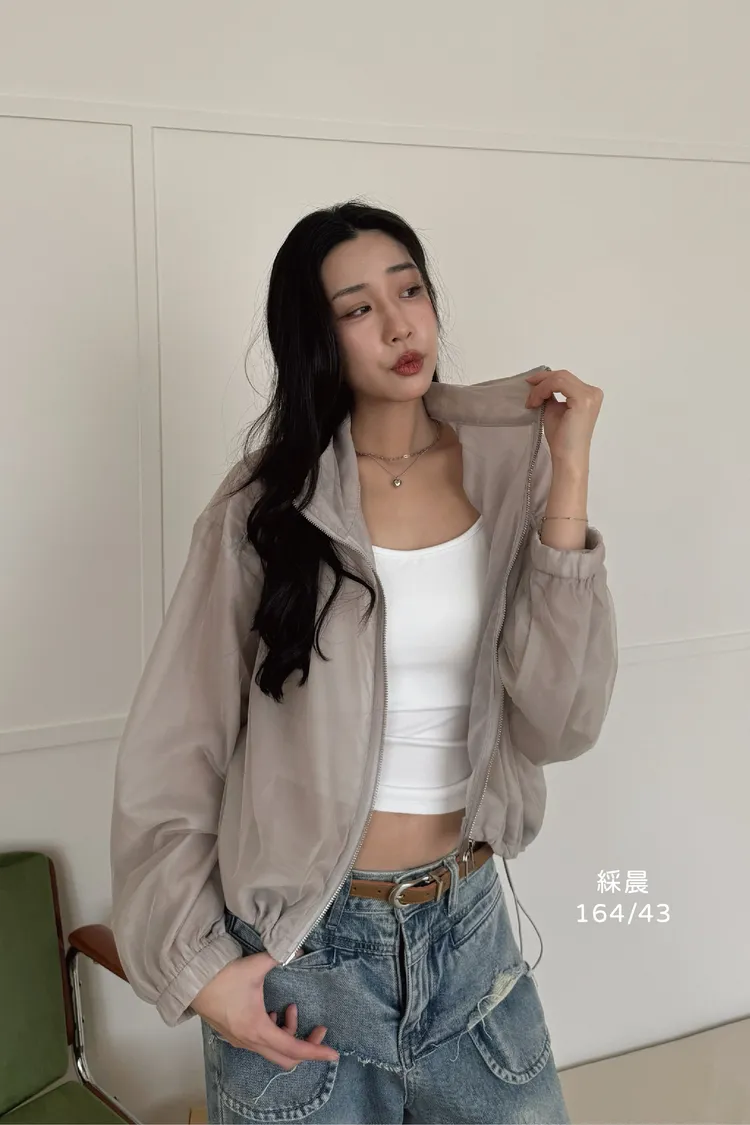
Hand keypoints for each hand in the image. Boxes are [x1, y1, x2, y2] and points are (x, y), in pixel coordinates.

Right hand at [191, 953, 338, 1069]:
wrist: (192, 982)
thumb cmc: (223, 976)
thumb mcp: (256, 965)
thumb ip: (280, 954)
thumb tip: (299, 948)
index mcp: (258, 1029)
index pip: (294, 1048)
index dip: (316, 1051)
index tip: (334, 1052)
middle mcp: (250, 1041)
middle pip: (286, 1058)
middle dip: (306, 1045)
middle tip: (317, 1028)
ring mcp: (241, 1041)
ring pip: (273, 1050)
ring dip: (287, 1034)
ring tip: (288, 1008)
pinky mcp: (234, 1035)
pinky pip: (261, 1044)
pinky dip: (273, 1032)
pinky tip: (271, 1013)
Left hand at [525, 369, 602, 464]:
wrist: (567, 457)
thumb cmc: (561, 439)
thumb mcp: (554, 409)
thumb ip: (552, 395)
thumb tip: (539, 384)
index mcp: (589, 394)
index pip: (564, 378)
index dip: (545, 379)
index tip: (529, 386)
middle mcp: (593, 392)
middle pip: (562, 375)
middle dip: (541, 381)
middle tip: (527, 393)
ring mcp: (590, 395)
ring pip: (559, 378)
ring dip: (541, 387)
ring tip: (531, 402)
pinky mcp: (583, 399)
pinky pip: (558, 384)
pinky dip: (543, 390)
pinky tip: (536, 402)